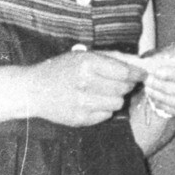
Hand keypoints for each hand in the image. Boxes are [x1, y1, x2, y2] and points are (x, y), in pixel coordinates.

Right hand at [27, 47, 144, 126]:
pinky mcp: (80, 119)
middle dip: (125, 85)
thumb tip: (136, 63)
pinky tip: (92, 102)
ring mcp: (83, 103)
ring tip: (101, 92)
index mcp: (87, 63)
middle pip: (124, 88)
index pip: (125, 72)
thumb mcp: (81, 56)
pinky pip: (106, 115)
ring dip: (115, 98)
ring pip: (118, 103)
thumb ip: (109, 58)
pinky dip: (104, 109)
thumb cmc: (59, 70)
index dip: (137, 74)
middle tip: (117, 82)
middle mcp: (86, 83)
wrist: (32, 90)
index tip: (142, 75)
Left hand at [134, 40, 174, 118]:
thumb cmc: (167, 60)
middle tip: (148, 79)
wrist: (164, 72)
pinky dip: (160, 103)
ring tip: (148, 87)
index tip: (157, 71)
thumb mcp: (165, 52)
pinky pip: (174, 111)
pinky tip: (152, 94)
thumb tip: (149, 64)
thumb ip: (160, 57)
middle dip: (166, 86)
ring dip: (162, 95)